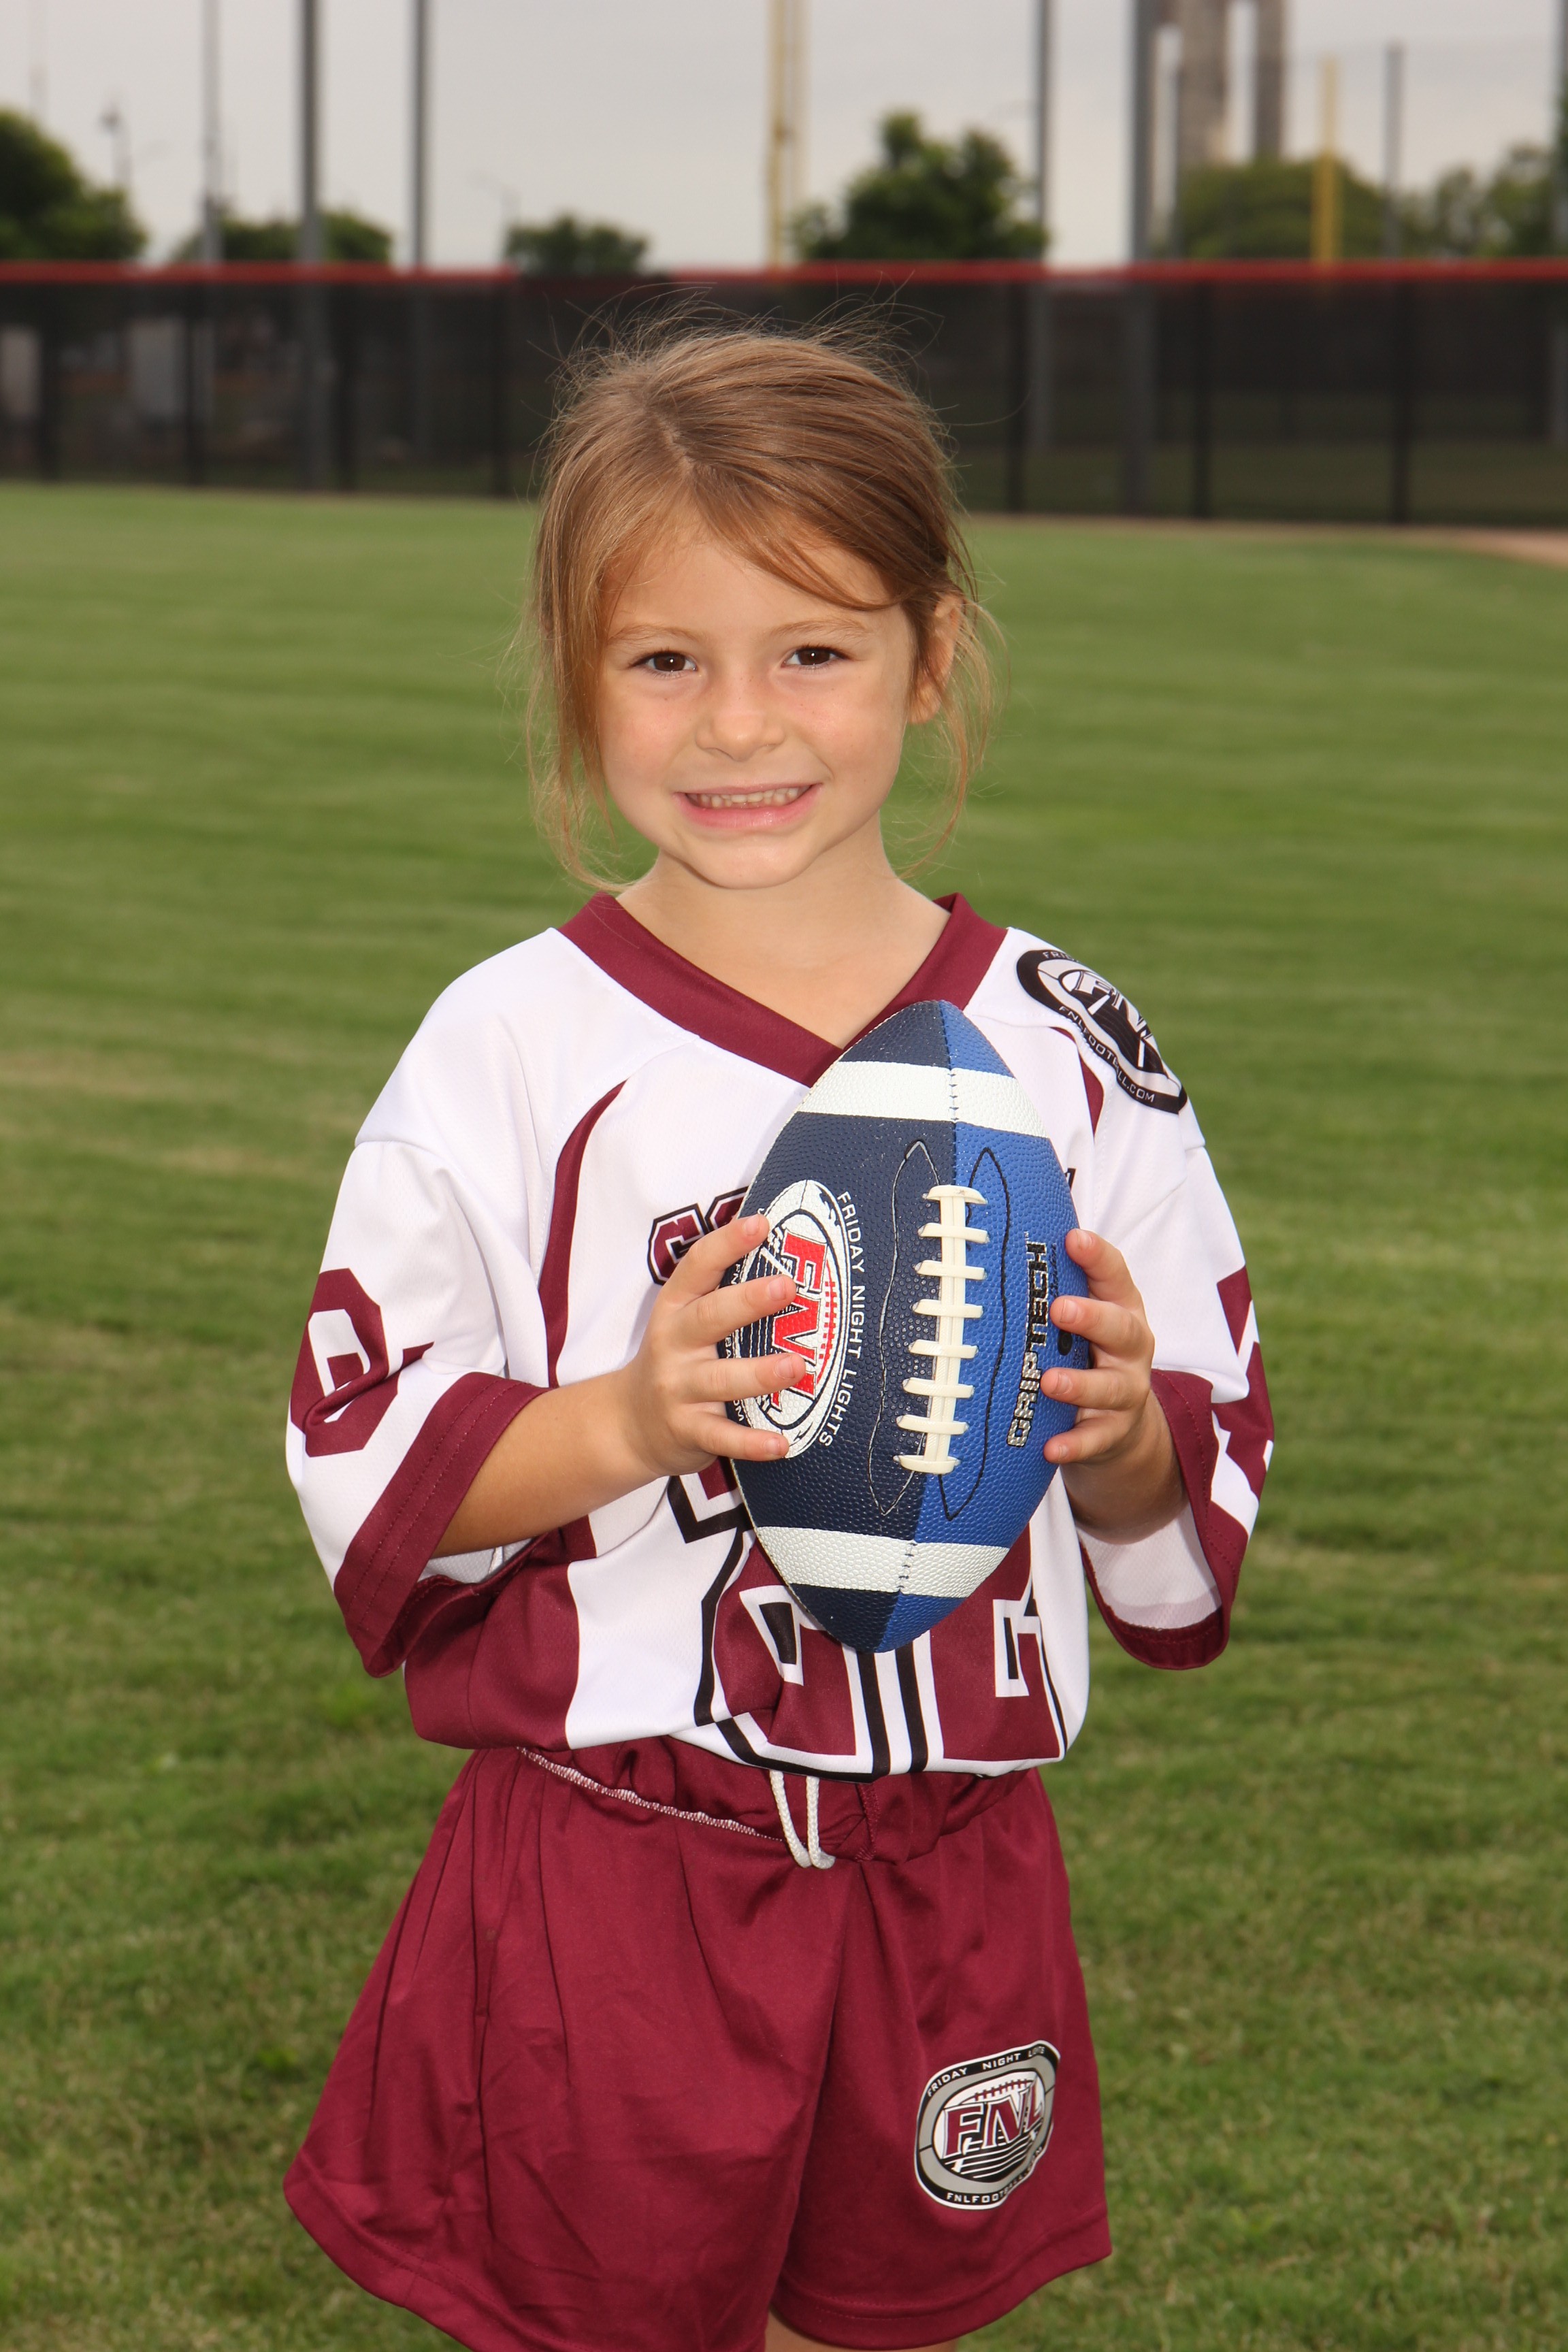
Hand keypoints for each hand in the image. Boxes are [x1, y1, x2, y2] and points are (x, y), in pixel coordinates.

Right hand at [609, 1212, 802, 1480]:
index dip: (726, 1244)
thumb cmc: (676, 1361)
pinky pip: (721, 1436)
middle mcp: (673, 1344)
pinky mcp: (687, 1429)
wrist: (630, 1424)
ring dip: (760, 1373)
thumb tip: (786, 1258)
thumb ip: (722, 1295)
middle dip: (747, 1301)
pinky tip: (782, 1443)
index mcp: (675, 1309)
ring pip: (720, 1379)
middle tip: (786, 1286)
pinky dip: (751, 1442)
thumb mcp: (683, 1321)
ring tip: (798, 1366)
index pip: (697, 1267)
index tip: (761, 1223)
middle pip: (709, 1318)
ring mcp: (677, 1388)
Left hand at [1042, 1227, 1183, 1539]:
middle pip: (1121, 1329)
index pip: (1115, 1276)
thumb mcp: (1083, 1320)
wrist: (1122, 1426)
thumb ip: (1055, 1286)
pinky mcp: (1114, 1433)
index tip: (1072, 1237)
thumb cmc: (1087, 1353)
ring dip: (1080, 1385)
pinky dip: (1074, 1445)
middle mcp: (1130, 1349)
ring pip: (1110, 1388)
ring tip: (1049, 1382)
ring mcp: (1126, 1392)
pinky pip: (1096, 1440)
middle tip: (1060, 1308)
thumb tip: (994, 1239)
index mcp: (1121, 1309)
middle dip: (1092, 1318)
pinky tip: (1050, 1447)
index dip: (1097, 1256)